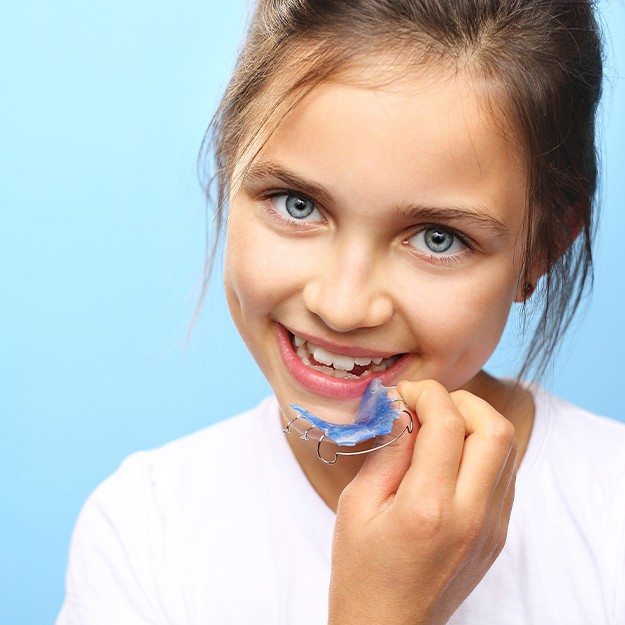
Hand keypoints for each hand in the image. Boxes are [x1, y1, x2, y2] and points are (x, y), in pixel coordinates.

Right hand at [327, 379, 517, 624]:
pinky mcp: (498, 534)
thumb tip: (405, 409)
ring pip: (506, 449)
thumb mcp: (357, 504)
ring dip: (475, 423)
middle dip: (462, 401)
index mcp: (428, 508)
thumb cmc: (361, 569)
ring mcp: (492, 527)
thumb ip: (387, 451)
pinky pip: (503, 473)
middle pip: (495, 429)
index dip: (426, 394)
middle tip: (428, 405)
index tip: (404, 394)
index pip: (448, 424)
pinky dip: (481, 450)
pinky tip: (449, 458)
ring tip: (437, 429)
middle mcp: (472, 515)